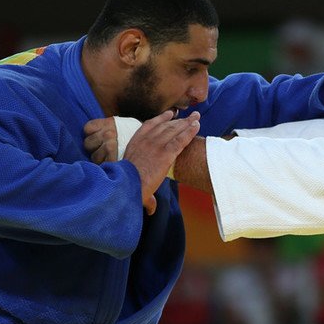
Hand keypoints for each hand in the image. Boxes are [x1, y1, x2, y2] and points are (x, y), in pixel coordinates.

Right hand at [85, 111, 200, 214]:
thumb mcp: (130, 180)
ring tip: (196, 118)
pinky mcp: (166, 153)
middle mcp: (146, 140)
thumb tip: (151, 209)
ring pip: (175, 130)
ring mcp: (156, 145)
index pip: (150, 126)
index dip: (161, 119)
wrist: (127, 183)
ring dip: (187, 123)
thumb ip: (145, 192)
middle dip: (179, 120)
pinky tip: (197, 126)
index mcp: (135, 143)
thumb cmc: (127, 184)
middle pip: (166, 126)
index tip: (169, 114)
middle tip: (189, 115)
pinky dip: (190, 132)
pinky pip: (181, 140)